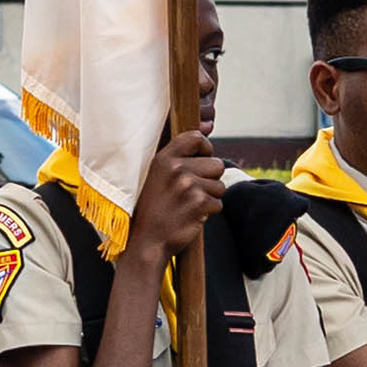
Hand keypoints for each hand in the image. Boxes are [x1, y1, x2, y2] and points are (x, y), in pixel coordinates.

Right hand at [126, 123, 234, 268]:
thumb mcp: (157, 176)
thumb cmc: (154, 209)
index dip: (205, 149)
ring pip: (219, 186)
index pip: (196, 138)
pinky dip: (209, 212)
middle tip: (192, 193)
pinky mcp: (198, 203)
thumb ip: (181, 154)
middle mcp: (175, 169)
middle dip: (210, 180)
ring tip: (189, 206)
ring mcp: (187, 186)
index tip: (201, 162)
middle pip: (216, 164)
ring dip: (210, 198)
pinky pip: (218, 204)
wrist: (147, 242)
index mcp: (163, 159)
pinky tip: (192, 216)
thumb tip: (209, 124)